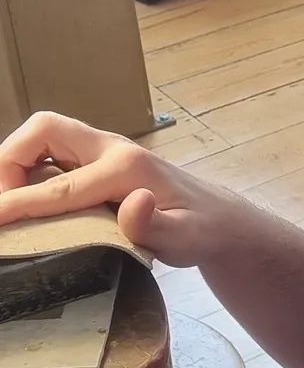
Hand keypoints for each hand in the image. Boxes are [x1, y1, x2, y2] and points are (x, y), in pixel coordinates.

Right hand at [0, 111, 224, 266]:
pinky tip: (32, 201)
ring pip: (45, 135)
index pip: (60, 186)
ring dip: (16, 161)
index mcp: (127, 168)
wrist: (218, 218)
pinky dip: (31, 168)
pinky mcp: (99, 159)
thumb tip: (135, 203)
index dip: (19, 202)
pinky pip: (53, 152)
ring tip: (10, 204)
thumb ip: (157, 226)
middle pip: (44, 128)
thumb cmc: (202, 231)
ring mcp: (105, 150)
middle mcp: (112, 149)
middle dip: (9, 159)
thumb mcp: (187, 239)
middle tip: (3, 204)